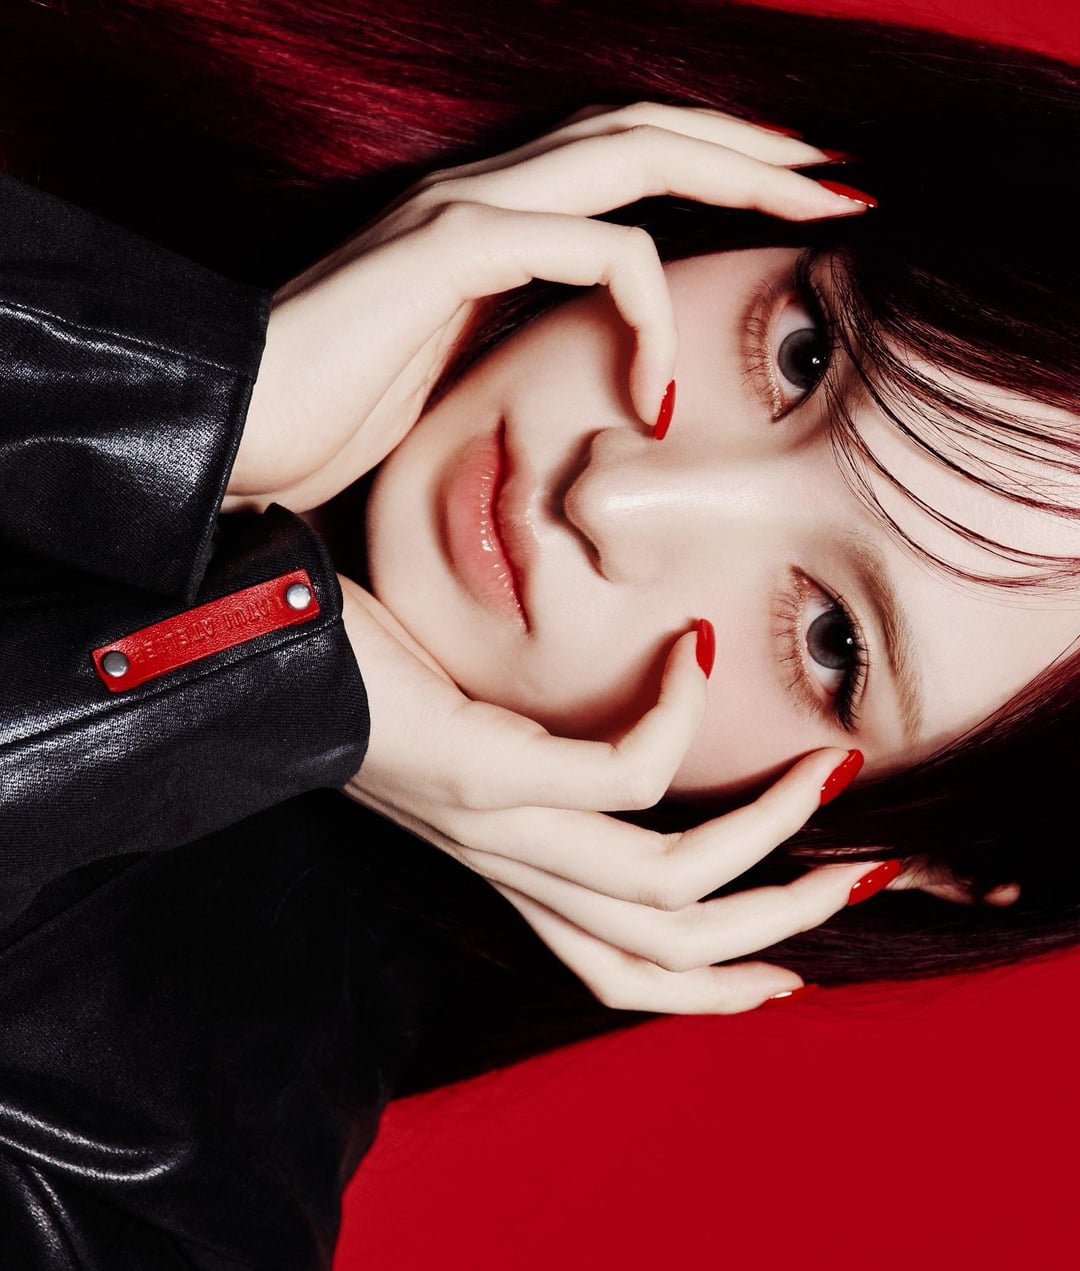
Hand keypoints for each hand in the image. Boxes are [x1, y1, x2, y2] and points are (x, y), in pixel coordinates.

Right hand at [225, 103, 870, 513]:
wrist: (224, 436)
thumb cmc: (324, 426)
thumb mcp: (447, 383)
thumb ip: (513, 352)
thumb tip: (586, 369)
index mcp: (487, 229)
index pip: (622, 169)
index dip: (715, 169)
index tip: (797, 210)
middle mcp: (480, 198)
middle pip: (647, 129)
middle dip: (756, 147)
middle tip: (847, 181)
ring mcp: (461, 213)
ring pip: (631, 150)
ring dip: (738, 169)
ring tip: (822, 208)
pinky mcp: (445, 251)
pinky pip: (586, 247)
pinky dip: (642, 304)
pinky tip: (661, 386)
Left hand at [339, 576, 895, 1015]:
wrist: (258, 660)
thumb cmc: (363, 689)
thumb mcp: (469, 752)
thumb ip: (540, 777)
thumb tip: (625, 758)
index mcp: (507, 876)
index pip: (621, 973)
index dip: (713, 993)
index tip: (791, 974)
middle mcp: (511, 870)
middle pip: (668, 948)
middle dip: (780, 923)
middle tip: (861, 872)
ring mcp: (501, 828)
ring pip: (667, 883)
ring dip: (767, 831)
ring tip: (826, 770)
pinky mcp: (488, 772)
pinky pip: (626, 777)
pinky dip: (680, 718)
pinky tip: (692, 656)